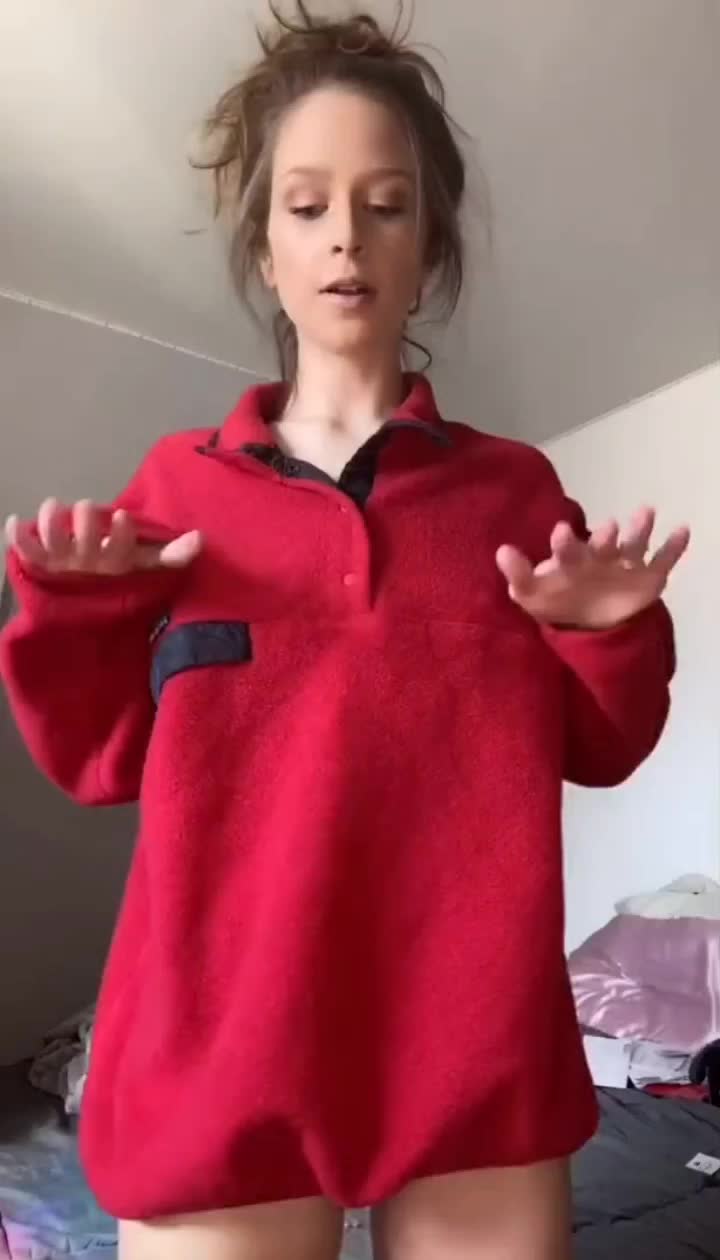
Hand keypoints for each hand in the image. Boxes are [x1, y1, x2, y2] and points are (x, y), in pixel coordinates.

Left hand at [5, 499, 201, 575]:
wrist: (83, 615)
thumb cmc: (118, 579)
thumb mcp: (146, 567)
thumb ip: (171, 555)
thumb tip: (200, 538)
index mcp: (117, 563)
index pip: (121, 549)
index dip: (120, 534)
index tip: (120, 519)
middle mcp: (89, 564)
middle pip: (85, 539)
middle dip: (86, 519)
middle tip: (87, 510)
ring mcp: (62, 564)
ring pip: (53, 540)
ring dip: (52, 521)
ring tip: (54, 509)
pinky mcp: (40, 563)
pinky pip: (24, 550)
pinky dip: (17, 535)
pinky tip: (16, 520)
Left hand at [496, 508, 688, 629]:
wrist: (591, 622)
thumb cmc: (558, 601)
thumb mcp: (533, 595)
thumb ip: (519, 576)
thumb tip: (500, 551)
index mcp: (571, 560)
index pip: (567, 550)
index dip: (565, 542)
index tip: (562, 530)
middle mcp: (600, 556)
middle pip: (603, 545)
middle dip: (605, 537)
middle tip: (609, 527)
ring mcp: (626, 565)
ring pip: (635, 544)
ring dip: (640, 529)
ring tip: (646, 512)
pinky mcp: (649, 577)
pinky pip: (664, 559)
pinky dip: (674, 546)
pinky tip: (682, 531)